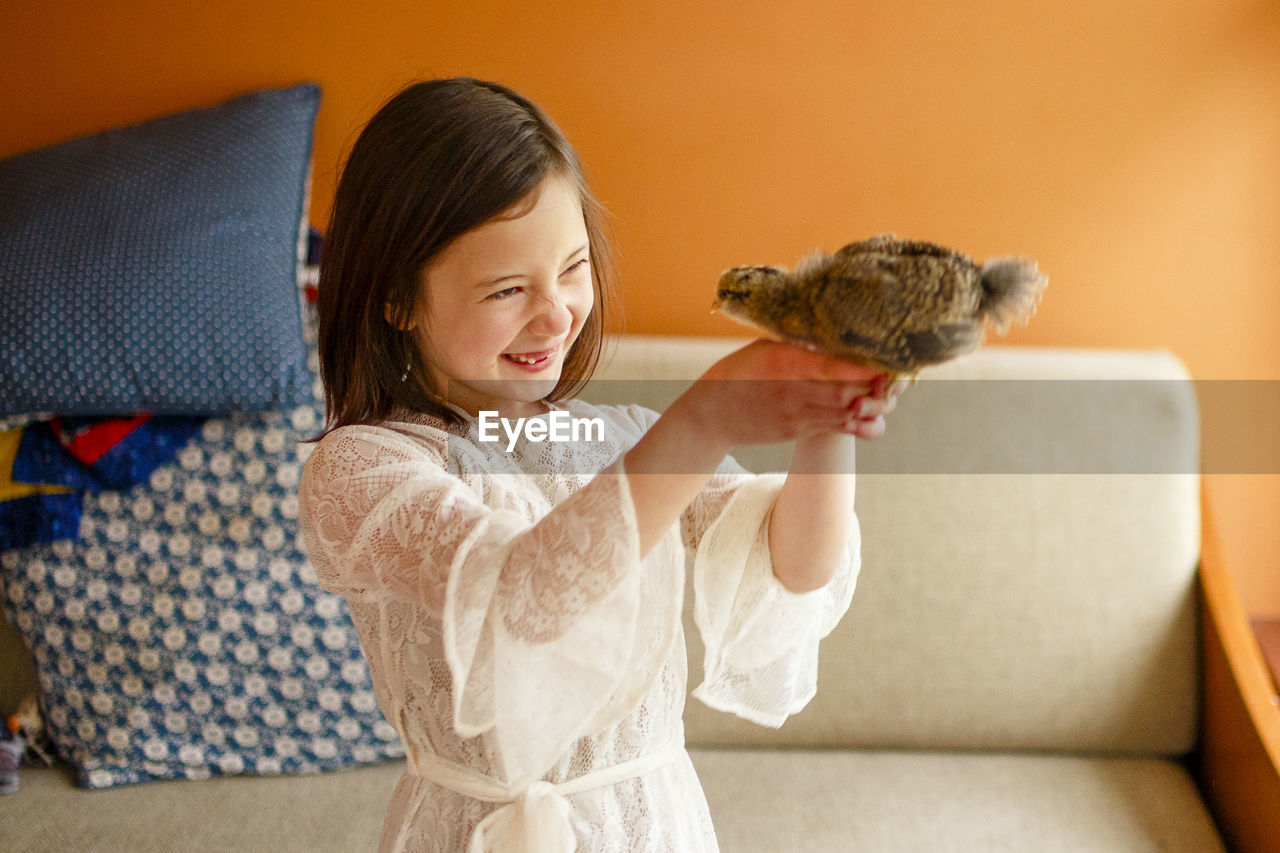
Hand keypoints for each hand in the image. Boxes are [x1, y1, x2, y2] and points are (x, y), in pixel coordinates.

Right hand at [675, 340, 901, 447]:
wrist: (712, 415)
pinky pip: (838, 430)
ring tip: (890, 391)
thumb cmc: (739, 372)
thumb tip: (839, 332)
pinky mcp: (799, 432)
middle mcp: (792, 392)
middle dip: (877, 384)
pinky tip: (874, 414)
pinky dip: (862, 424)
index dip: (865, 365)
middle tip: (899, 373)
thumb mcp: (766, 348)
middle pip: (847, 392)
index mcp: (783, 364)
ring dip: (874, 404)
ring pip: (847, 414)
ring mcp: (797, 416)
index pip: (832, 366)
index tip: (888, 357)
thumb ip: (800, 344)